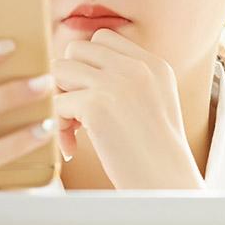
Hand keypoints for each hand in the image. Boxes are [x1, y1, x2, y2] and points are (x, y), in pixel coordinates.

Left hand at [51, 28, 203, 188]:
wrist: (167, 185)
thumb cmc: (156, 156)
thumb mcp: (156, 104)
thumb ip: (129, 80)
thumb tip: (77, 68)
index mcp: (154, 64)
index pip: (104, 38)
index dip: (89, 64)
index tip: (96, 95)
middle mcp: (137, 67)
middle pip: (78, 49)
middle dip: (71, 78)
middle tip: (80, 112)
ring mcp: (117, 84)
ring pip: (60, 70)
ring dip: (60, 98)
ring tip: (75, 130)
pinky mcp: (97, 105)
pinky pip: (56, 102)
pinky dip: (59, 126)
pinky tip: (73, 148)